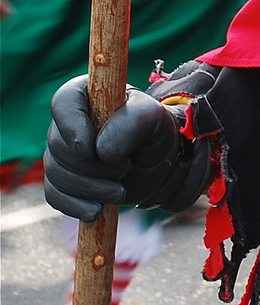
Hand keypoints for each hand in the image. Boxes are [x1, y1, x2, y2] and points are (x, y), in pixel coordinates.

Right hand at [43, 78, 210, 221]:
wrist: (160, 161)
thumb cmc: (155, 131)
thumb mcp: (154, 118)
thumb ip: (132, 124)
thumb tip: (101, 152)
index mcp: (88, 94)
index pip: (64, 102)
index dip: (72, 127)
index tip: (92, 150)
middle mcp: (69, 122)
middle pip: (58, 145)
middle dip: (92, 166)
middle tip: (125, 170)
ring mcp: (63, 152)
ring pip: (56, 173)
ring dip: (89, 188)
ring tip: (120, 190)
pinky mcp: (64, 179)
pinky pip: (54, 195)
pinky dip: (74, 205)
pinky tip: (97, 210)